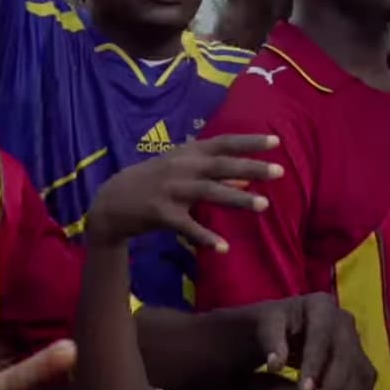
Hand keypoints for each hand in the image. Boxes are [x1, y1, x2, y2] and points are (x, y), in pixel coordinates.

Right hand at [85, 134, 280, 249]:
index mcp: (184, 154)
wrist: (110, 202)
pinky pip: (187, 226)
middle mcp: (179, 168)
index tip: (276, 141)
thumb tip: (244, 179)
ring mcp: (169, 190)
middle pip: (220, 166)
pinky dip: (205, 237)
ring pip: (208, 192)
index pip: (221, 143)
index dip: (248, 142)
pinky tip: (223, 247)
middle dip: (250, 168)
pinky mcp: (160, 213)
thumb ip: (209, 173)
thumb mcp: (178, 171)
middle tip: (280, 171)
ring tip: (263, 206)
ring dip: (237, 199)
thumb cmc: (149, 183)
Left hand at [248, 293, 376, 389]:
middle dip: (331, 388)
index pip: (321, 336)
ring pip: (359, 374)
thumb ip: (271, 340)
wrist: (285, 328)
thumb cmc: (273, 324)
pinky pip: (364, 384)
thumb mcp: (266, 325)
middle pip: (345, 357)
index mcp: (320, 305)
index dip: (315, 363)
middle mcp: (344, 321)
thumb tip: (275, 362)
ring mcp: (356, 342)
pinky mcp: (361, 362)